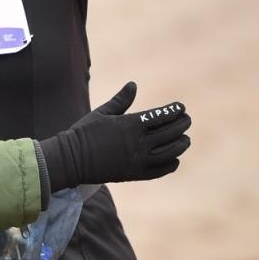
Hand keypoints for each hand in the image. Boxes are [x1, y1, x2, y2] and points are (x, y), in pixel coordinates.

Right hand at [37, 82, 191, 189]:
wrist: (71, 160)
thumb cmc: (84, 132)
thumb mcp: (103, 112)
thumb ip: (121, 100)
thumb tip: (133, 84)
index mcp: (131, 124)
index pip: (161, 116)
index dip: (174, 111)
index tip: (181, 107)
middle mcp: (139, 142)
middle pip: (170, 132)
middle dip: (182, 125)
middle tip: (187, 120)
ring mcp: (138, 160)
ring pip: (170, 152)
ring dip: (181, 144)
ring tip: (186, 139)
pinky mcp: (134, 174)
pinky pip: (160, 171)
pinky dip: (171, 164)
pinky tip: (175, 159)